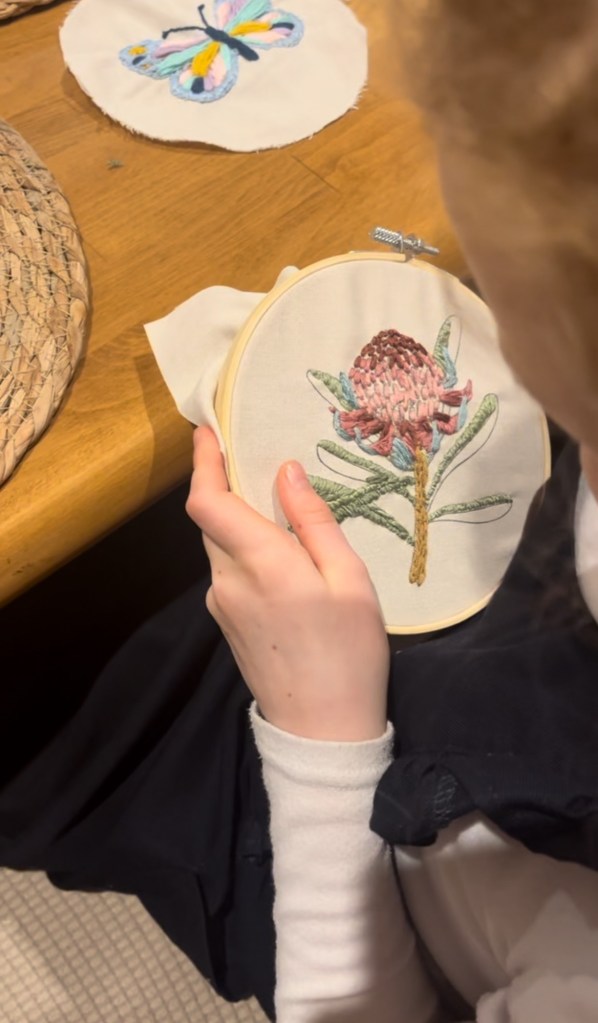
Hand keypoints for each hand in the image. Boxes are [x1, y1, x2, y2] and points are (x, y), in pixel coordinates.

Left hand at [186, 426, 389, 740]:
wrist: (322, 732)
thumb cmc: (349, 653)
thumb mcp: (349, 580)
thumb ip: (313, 522)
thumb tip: (286, 471)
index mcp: (260, 564)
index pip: (207, 501)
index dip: (202, 462)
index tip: (208, 430)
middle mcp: (227, 581)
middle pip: (211, 519)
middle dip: (224, 485)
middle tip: (253, 457)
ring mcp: (221, 605)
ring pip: (218, 545)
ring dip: (236, 518)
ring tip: (275, 503)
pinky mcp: (226, 623)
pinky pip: (228, 570)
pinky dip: (243, 547)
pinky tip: (278, 552)